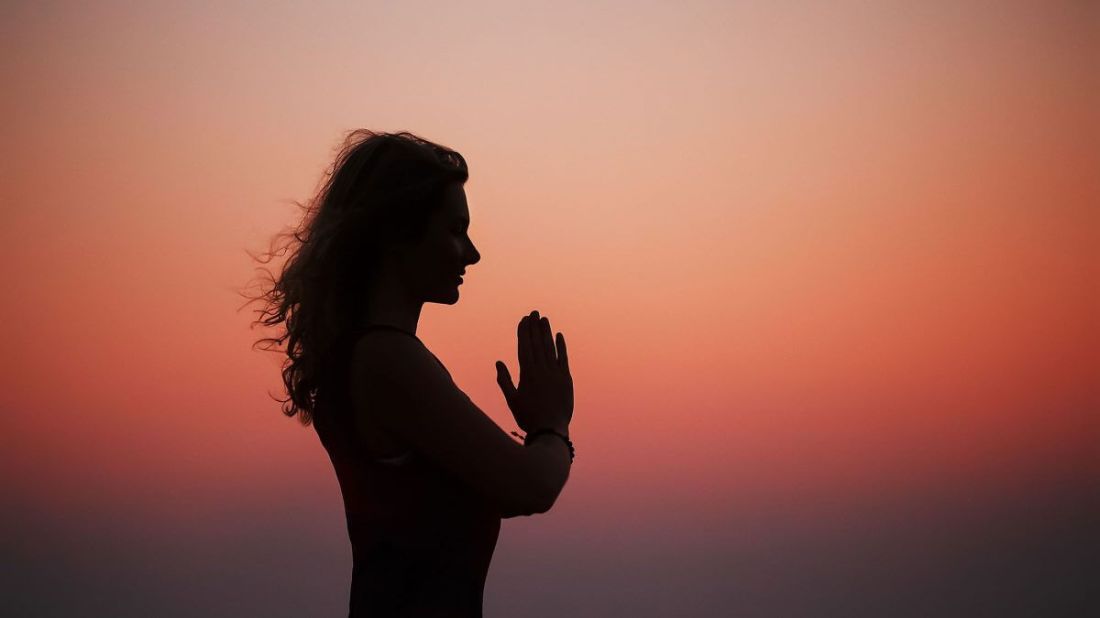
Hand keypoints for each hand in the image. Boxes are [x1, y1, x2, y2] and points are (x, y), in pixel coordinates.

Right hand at [495, 310, 572, 434]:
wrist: (551, 430)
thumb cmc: (528, 417)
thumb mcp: (512, 400)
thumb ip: (504, 380)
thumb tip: (498, 362)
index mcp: (527, 374)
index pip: (525, 347)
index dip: (523, 332)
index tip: (523, 319)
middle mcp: (542, 370)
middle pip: (537, 343)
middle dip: (534, 327)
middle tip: (534, 312)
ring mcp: (555, 374)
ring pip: (550, 348)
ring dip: (546, 332)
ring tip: (544, 319)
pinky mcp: (566, 379)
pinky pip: (564, 358)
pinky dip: (561, 346)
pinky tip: (559, 335)